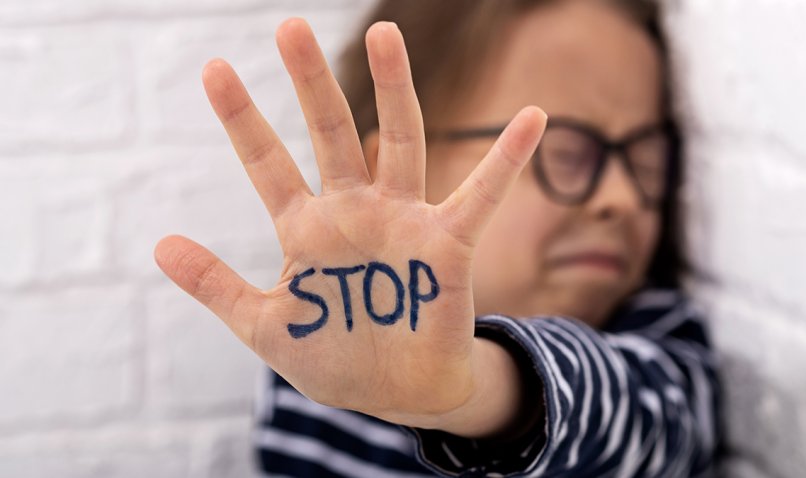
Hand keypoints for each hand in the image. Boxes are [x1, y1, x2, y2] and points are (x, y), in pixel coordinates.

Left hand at [154, 17, 546, 428]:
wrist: (396, 395)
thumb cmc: (334, 357)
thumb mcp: (264, 326)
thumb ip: (217, 286)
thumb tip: (158, 244)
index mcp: (308, 229)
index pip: (268, 164)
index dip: (242, 120)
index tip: (214, 68)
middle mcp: (354, 211)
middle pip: (331, 134)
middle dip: (311, 83)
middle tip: (289, 26)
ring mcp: (403, 222)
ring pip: (400, 142)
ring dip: (394, 90)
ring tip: (386, 33)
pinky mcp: (448, 245)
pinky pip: (481, 196)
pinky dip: (507, 160)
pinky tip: (533, 118)